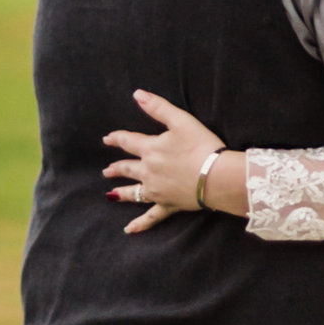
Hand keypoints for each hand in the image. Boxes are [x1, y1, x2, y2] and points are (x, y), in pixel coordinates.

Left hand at [105, 90, 228, 233]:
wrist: (216, 176)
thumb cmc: (201, 146)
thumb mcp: (180, 120)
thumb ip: (158, 107)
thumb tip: (137, 94)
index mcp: (151, 149)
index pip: (128, 142)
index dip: (117, 139)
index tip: (107, 139)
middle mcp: (149, 171)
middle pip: (128, 168)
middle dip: (116, 168)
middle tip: (107, 170)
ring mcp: (157, 191)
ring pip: (134, 192)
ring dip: (122, 192)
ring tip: (111, 194)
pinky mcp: (168, 205)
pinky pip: (151, 216)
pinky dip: (140, 224)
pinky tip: (129, 229)